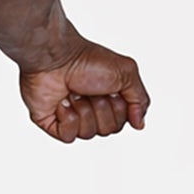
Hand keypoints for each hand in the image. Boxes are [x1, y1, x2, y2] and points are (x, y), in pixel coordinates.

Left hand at [19, 39, 149, 142]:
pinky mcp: (53, 122)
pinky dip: (68, 118)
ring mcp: (71, 116)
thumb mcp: (127, 73)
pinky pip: (68, 136)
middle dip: (101, 109)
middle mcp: (91, 109)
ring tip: (75, 93)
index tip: (112, 91)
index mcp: (109, 99)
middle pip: (107, 129)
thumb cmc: (87, 60)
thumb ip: (140, 100)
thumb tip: (139, 123)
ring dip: (84, 111)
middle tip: (92, 90)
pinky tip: (63, 103)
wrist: (56, 57)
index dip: (119, 109)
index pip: (122, 122)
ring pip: (88, 134)